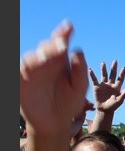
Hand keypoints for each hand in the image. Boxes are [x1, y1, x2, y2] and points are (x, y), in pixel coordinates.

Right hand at [20, 20, 90, 137]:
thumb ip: (80, 70)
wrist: (56, 123)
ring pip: (31, 58)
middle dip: (52, 46)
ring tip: (46, 59)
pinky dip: (22, 69)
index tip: (69, 27)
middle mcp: (45, 63)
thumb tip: (78, 51)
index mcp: (60, 61)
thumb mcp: (80, 87)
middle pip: (46, 48)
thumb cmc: (69, 103)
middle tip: (60, 46)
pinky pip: (18, 72)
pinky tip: (29, 67)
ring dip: (38, 57)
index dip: (63, 33)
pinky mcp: (21, 82)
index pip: (61, 43)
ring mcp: (32, 72)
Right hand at [88, 60, 124, 113]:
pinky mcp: (97, 87)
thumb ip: (124, 94)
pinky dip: (92, 75)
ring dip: (104, 69)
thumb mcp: (120, 100)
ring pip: (104, 75)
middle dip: (114, 68)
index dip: (122, 74)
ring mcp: (103, 85)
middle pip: (112, 74)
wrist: (104, 110)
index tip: (124, 68)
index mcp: (117, 87)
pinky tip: (90, 70)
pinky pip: (94, 79)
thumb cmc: (113, 107)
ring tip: (103, 63)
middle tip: (115, 61)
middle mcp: (110, 85)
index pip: (120, 79)